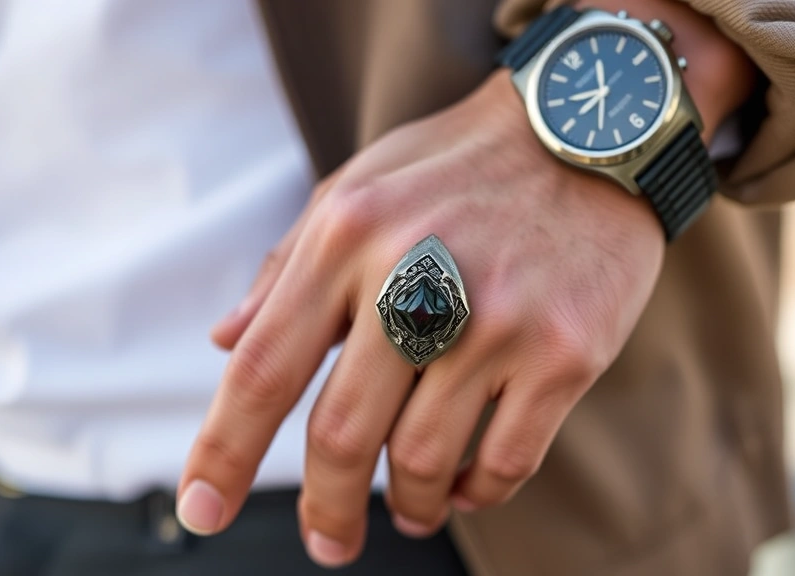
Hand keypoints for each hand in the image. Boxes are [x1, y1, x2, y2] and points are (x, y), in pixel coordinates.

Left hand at [179, 70, 663, 565]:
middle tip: (327, 541)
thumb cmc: (460, 165)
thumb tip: (227, 343)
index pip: (264, 368)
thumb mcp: (358, 187)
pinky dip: (475, 493)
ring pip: (422, 459)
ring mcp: (495, 320)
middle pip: (342, 434)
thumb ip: (289, 266)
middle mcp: (415, 276)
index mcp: (348, 235)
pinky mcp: (563, 351)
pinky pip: (505, 461)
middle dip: (325, 508)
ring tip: (407, 508)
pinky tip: (463, 486)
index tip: (203, 510)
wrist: (590, 131)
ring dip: (407, 504)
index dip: (224, 451)